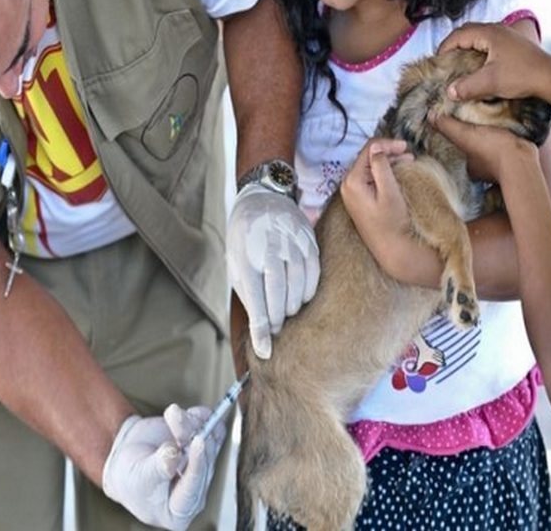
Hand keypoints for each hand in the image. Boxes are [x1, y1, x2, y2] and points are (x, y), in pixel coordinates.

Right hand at [102, 406, 226, 530]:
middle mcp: (197, 487)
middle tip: (173, 416)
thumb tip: (173, 455)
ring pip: (210, 439)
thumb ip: (158, 468)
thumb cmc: (131, 479)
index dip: (197, 464)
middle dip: (189, 434)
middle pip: (204, 458)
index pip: (193, 487)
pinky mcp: (204, 445)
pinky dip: (202, 417)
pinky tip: (188, 413)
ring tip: (172, 414)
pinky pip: (214, 428)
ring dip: (192, 422)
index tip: (198, 442)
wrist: (126, 459)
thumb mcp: (140, 477)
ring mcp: (201, 464)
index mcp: (181, 509)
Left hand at [226, 184, 319, 358]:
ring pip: (298, 284)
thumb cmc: (245, 239)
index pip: (255, 300)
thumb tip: (259, 330)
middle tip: (276, 331)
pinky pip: (314, 271)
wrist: (262, 198)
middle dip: (277, 319)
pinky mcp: (307, 239)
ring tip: (287, 314)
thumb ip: (247, 291)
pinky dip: (309, 290)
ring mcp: (290, 242)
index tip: (265, 351)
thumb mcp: (236, 262)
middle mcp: (268, 247)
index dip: (261, 329)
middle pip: (278, 294)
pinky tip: (303, 298)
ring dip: (293, 306)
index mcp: (245, 255)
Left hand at [340, 138, 412, 242]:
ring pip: (369, 166)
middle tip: (408, 154)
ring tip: (406, 161)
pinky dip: (382, 171)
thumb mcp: (389, 192)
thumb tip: (377, 148)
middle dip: (388, 152)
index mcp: (353, 181)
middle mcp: (347, 184)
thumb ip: (381, 167)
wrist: (389, 247)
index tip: (406, 147)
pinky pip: (369, 177)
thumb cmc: (392, 222)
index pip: (368, 150)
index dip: (388, 145)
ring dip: (387, 161)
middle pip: (367, 157)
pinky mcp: (358, 197)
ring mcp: (351, 191)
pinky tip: (396, 172)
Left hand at [433, 115, 538, 182]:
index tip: (466, 129)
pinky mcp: (518, 160)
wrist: (522, 159)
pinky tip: (510, 129)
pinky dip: (508, 140)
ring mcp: (502, 168)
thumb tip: (431, 116)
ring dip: (494, 139)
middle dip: (480, 141)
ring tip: (496, 123)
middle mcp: (485, 172)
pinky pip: (509, 148)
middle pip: (479, 153)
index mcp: (471, 168)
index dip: (464, 141)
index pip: (463, 153)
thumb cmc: (492, 150)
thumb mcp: (464, 135)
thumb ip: (448, 126)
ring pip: (494, 151)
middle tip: (482, 125)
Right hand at [437, 22, 550, 101]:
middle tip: (445, 63)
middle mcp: (497, 30)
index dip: (444, 48)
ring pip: (479, 38)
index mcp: (489, 33)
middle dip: (453, 46)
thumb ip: (467, 87)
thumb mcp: (490, 83)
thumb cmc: (522, 75)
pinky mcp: (513, 45)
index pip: (458, 35)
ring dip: (466, 49)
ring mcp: (507, 36)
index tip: (437, 63)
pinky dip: (478, 53)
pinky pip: (489, 44)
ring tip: (459, 66)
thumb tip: (449, 92)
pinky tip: (478, 68)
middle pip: (467, 32)